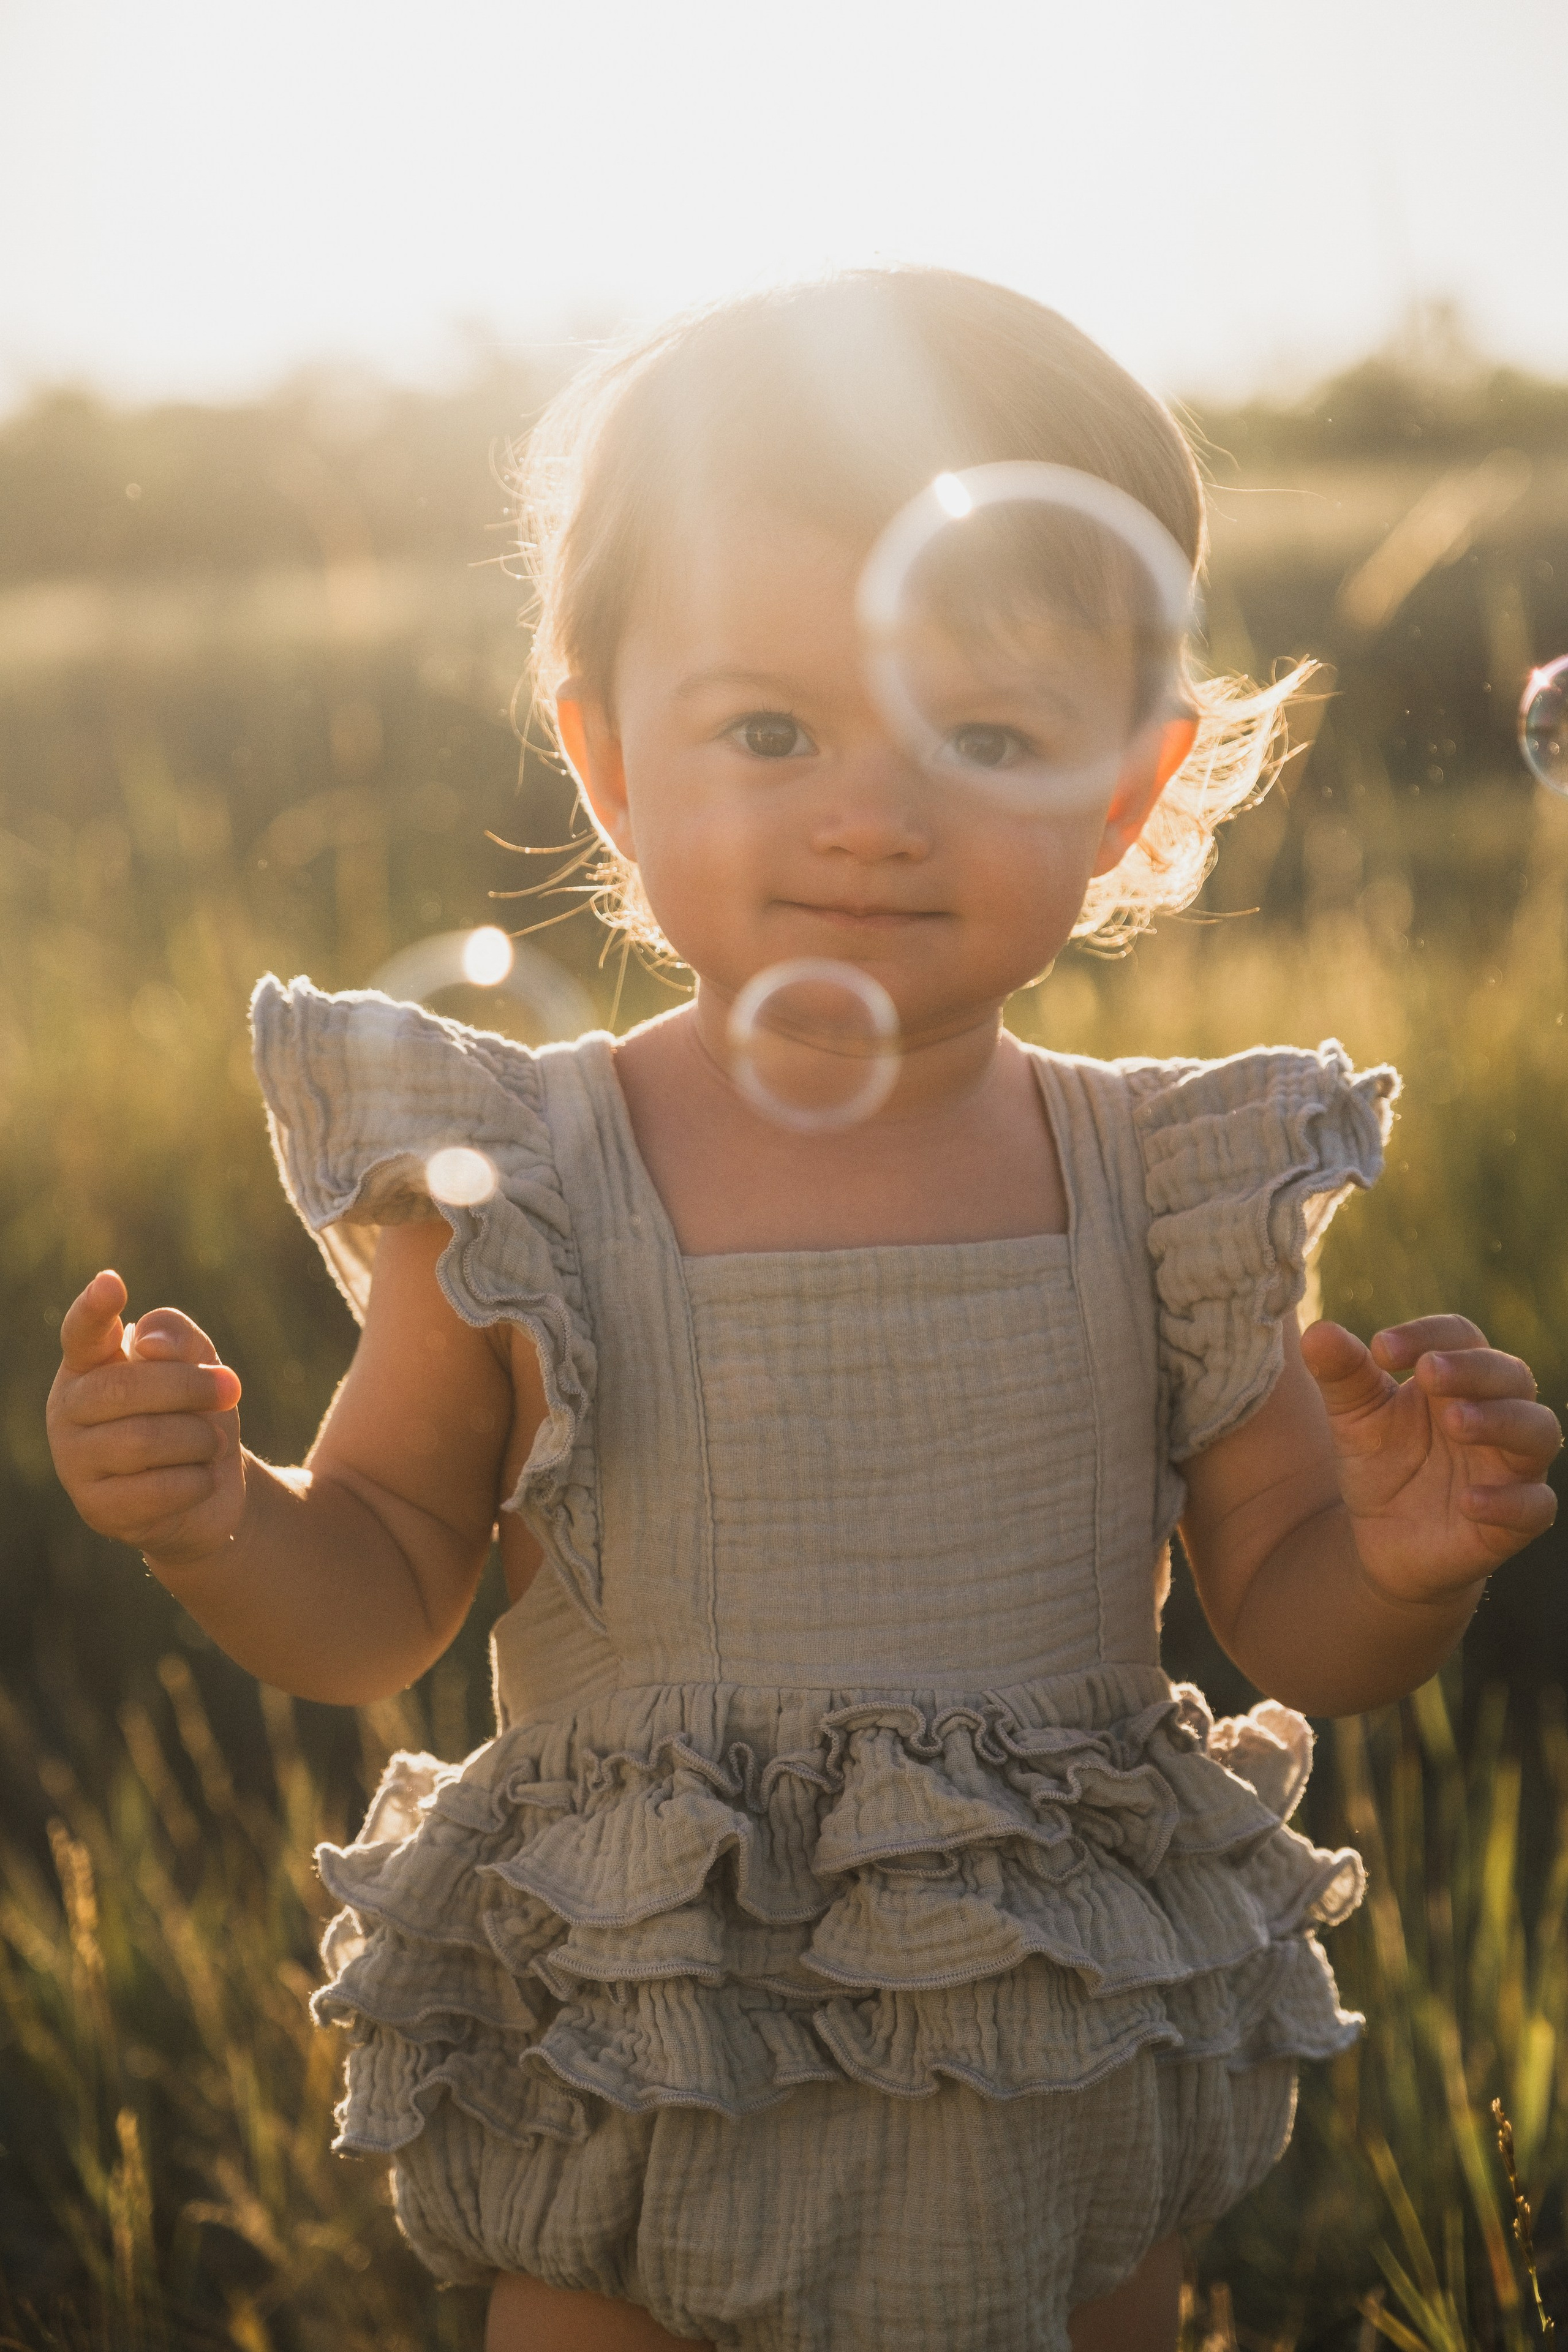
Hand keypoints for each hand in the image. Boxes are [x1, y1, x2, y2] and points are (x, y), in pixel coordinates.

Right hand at [47, 1270, 246, 1572]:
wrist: (206, 1489)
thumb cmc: (192, 1413)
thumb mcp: (197, 1364)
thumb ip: (177, 1337)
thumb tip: (149, 1345)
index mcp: (87, 1366)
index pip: (83, 1333)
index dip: (95, 1309)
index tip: (111, 1282)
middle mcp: (67, 1411)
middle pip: (128, 1388)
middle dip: (192, 1387)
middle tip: (231, 1388)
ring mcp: (75, 1464)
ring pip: (144, 1440)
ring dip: (199, 1438)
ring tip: (212, 1442)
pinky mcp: (98, 1510)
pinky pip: (157, 1490)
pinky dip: (198, 1480)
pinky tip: (203, 1478)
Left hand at [1301, 1314, 1561, 1605]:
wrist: (1386, 1539)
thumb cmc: (1381, 1462)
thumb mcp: (1354, 1418)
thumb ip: (1342, 1375)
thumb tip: (1319, 1332)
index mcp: (1458, 1378)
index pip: (1461, 1336)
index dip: (1427, 1334)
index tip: (1379, 1349)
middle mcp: (1497, 1413)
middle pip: (1510, 1375)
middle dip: (1472, 1369)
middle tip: (1428, 1372)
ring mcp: (1511, 1467)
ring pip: (1537, 1431)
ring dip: (1500, 1421)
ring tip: (1455, 1420)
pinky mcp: (1516, 1520)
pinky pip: (1535, 1506)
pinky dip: (1509, 1501)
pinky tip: (1468, 1500)